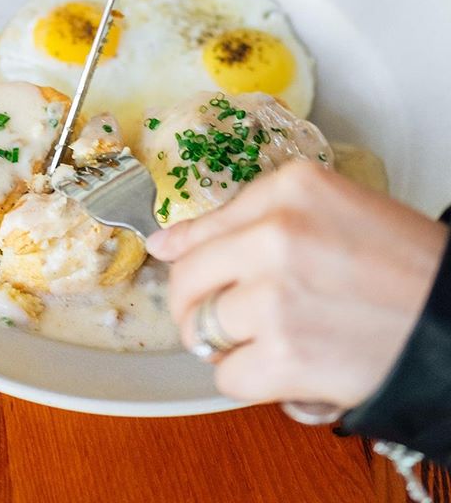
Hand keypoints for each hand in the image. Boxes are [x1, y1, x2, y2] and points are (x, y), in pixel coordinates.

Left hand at [146, 162, 446, 407]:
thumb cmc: (401, 262)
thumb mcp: (330, 210)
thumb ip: (246, 218)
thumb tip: (164, 243)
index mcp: (291, 187)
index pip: (203, 225)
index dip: (189, 253)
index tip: (178, 263)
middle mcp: (276, 232)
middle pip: (188, 278)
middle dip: (195, 304)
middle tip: (224, 314)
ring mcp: (276, 295)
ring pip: (200, 329)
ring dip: (227, 342)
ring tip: (268, 337)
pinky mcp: (286, 354)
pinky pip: (226, 375)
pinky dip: (248, 377)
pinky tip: (282, 364)